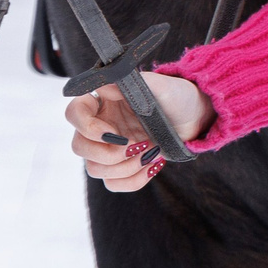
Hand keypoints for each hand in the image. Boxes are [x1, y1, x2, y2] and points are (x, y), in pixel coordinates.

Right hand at [65, 71, 213, 192]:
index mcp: (103, 101)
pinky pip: (112, 183)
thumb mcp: (160, 85)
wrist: (193, 118)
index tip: (114, 133)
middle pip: (79, 147)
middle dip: (108, 154)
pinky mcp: (121, 167)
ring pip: (95, 169)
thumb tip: (104, 85)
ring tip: (152, 152)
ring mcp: (109, 148)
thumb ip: (131, 84)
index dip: (87, 127)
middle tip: (137, 146)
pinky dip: (133, 180)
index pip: (74, 113)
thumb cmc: (175, 96)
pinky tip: (152, 166)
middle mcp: (101, 124)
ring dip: (125, 167)